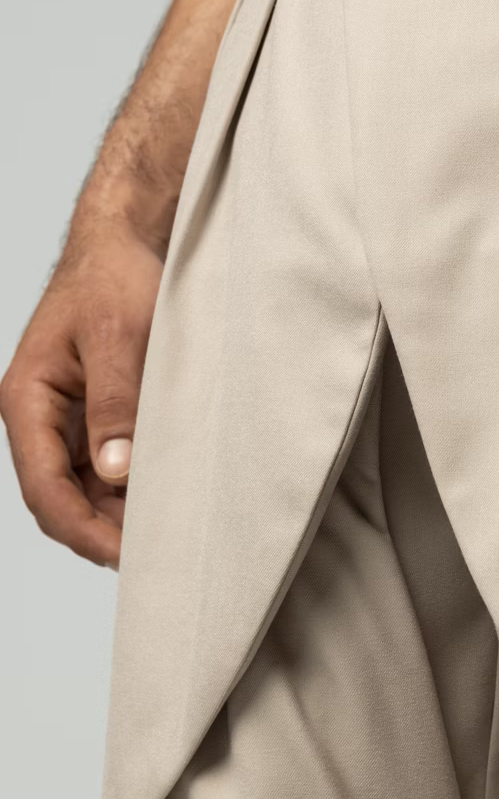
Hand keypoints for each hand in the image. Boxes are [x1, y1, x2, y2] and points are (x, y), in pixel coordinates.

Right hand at [1, 215, 163, 567]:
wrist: (129, 238)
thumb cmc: (116, 276)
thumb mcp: (119, 335)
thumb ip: (115, 404)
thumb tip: (118, 472)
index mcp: (27, 401)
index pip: (46, 489)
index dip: (85, 530)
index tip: (128, 558)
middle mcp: (41, 418)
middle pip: (64, 499)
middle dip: (104, 533)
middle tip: (159, 560)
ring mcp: (69, 419)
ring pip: (89, 489)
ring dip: (122, 515)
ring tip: (170, 537)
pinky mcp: (99, 414)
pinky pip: (111, 466)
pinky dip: (135, 489)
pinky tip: (169, 501)